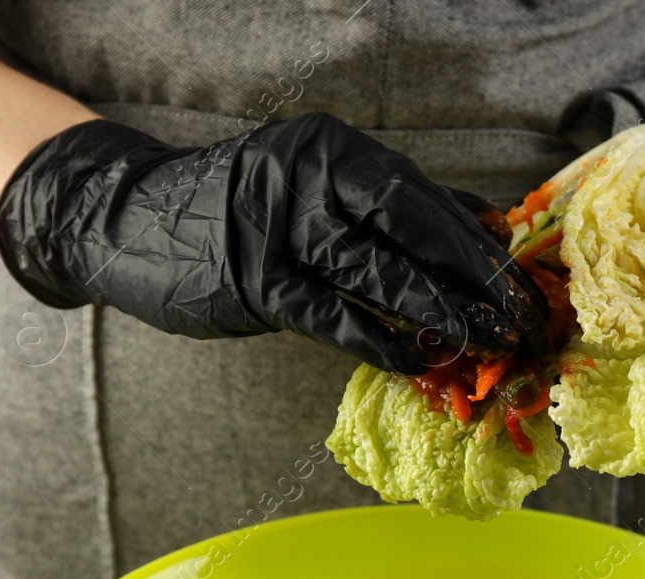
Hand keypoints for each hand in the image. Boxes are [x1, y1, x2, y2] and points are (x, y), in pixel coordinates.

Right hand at [0, 113, 549, 375]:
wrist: (123, 218)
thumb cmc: (236, 211)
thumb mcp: (313, 188)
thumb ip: (389, 206)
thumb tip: (479, 228)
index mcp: (334, 151)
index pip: (424, 198)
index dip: (478, 243)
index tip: (521, 280)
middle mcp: (310, 178)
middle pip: (414, 228)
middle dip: (475, 277)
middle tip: (520, 317)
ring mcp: (280, 229)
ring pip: (380, 272)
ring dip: (441, 311)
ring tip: (486, 341)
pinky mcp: (255, 281)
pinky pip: (333, 317)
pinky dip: (379, 341)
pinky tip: (417, 361)